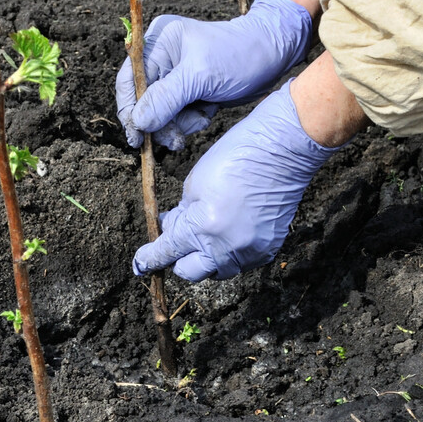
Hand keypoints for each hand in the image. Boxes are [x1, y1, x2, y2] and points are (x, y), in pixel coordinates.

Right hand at [115, 0, 311, 149]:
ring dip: (179, 124)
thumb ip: (165, 98)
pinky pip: (178, 116)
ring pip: (161, 113)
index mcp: (158, 42)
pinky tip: (207, 113)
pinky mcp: (189, 91)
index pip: (130, 81)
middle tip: (175, 140)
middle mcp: (162, 57)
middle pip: (143, 101)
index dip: (129, 110)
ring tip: (201, 119)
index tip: (136, 138)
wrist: (272, 55)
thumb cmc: (239, 56)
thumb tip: (138, 121)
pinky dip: (191, 121)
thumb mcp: (200, 76)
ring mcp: (175, 76)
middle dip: (161, 122)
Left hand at [132, 81, 337, 280]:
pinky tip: (228, 230)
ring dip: (205, 257)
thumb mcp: (195, 184)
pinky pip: (240, 262)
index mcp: (203, 228)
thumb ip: (180, 215)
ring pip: (217, 270)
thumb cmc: (236, 158)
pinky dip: (229, 252)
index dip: (149, 259)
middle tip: (175, 240)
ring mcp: (251, 252)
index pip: (167, 253)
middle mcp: (227, 248)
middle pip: (191, 271)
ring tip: (204, 231)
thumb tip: (169, 233)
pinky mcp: (268, 249)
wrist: (282, 150)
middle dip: (178, 259)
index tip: (140, 264)